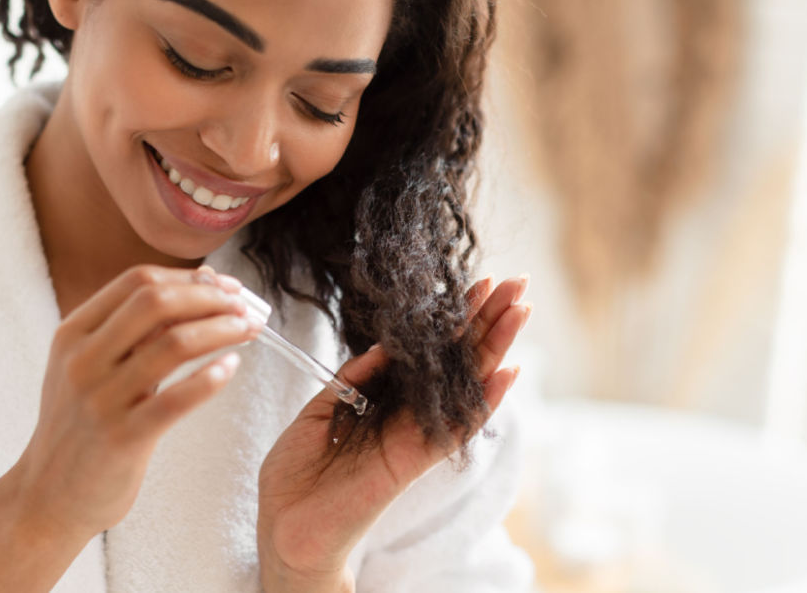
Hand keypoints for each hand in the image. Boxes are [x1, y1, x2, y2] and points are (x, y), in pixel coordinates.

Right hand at [9, 264, 261, 541]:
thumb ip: (133, 331)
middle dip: (210, 298)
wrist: (47, 496)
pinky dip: (211, 378)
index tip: (225, 285)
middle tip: (245, 308)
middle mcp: (83, 360)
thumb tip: (199, 288)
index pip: (137, 281)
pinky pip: (176, 400)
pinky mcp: (122, 439)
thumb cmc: (81, 426)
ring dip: (222, 330)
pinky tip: (232, 367)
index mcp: (73, 333)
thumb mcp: (90, 367)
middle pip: (156, 302)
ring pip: (174, 344)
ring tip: (249, 331)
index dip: (189, 277)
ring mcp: (100, 399)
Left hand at [256, 275, 531, 587]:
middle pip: (459, 359)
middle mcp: (409, 413)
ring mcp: (417, 435)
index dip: (454, 317)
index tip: (478, 284)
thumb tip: (384, 346)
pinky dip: (485, 401)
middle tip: (518, 283)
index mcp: (386, 398)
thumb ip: (354, 377)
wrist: (285, 523)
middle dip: (488, 320)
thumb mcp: (320, 408)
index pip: (429, 350)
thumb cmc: (297, 473)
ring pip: (467, 384)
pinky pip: (457, 427)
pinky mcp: (416, 459)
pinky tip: (508, 371)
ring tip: (521, 309)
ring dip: (497, 346)